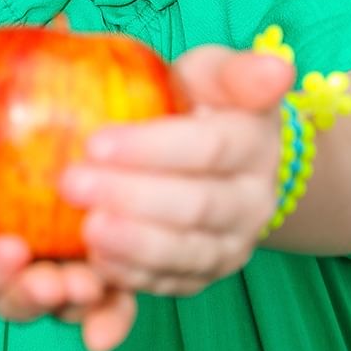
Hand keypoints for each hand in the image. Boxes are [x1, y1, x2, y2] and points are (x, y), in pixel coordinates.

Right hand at [0, 151, 136, 350]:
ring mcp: (50, 275)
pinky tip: (131, 297)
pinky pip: (107, 293)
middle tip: (58, 282)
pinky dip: (118, 304)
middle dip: (36, 296)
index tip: (11, 250)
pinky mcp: (92, 266)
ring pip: (63, 303)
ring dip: (81, 302)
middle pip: (16, 300)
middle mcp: (6, 276)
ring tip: (97, 284)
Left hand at [60, 46, 293, 296]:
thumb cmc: (206, 101)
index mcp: (254, 143)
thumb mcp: (217, 72)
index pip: (207, 147)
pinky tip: (97, 263)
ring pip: (187, 252)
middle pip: (194, 205)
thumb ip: (238, 70)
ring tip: (86, 231)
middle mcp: (253, 201)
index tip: (95, 142)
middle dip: (130, 197)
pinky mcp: (206, 275)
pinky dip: (135, 277)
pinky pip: (172, 283)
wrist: (223, 156)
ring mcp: (233, 244)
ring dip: (133, 244)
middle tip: (71, 183)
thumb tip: (279, 68)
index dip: (151, 148)